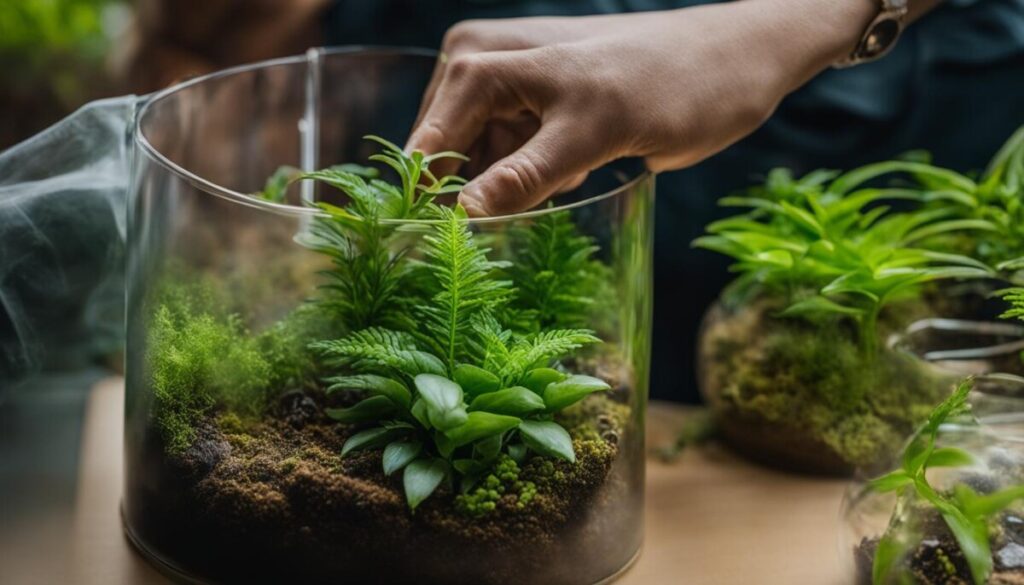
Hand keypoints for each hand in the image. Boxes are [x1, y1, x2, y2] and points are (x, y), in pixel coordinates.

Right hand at [406, 0, 875, 216]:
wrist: (736, 62)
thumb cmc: (674, 83)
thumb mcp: (598, 130)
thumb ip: (527, 174)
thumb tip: (461, 217)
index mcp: (478, 63)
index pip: (427, 148)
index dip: (430, 205)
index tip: (441, 259)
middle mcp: (482, 72)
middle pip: (449, 163)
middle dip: (480, 199)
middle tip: (533, 213)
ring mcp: (510, 95)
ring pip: (481, 170)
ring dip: (514, 195)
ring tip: (571, 180)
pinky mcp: (538, 115)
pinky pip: (512, 166)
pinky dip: (538, 185)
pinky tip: (582, 173)